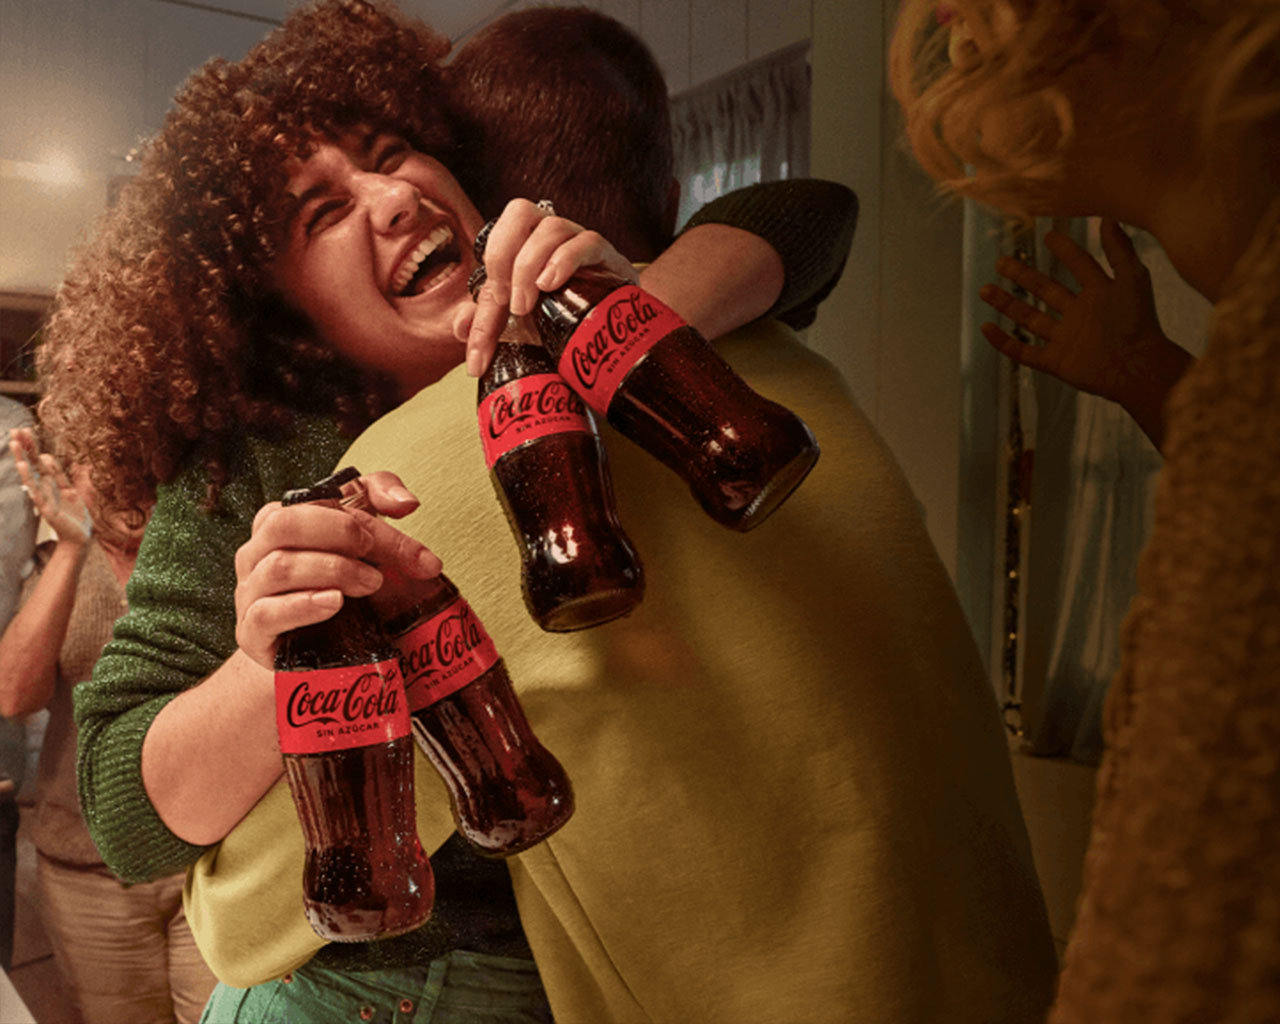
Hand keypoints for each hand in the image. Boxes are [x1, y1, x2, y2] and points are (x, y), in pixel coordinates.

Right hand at [8, 428, 91, 546]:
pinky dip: (29, 477)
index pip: (39, 460)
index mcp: (50, 482)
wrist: (79, 536)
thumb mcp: (69, 489)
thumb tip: (46, 455)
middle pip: (32, 463)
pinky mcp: (45, 506)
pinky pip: (35, 489)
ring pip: (30, 474)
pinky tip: (23, 465)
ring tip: (14, 443)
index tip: (24, 430)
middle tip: (15, 429)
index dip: (32, 446)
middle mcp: (43, 487)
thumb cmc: (74, 514)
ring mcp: (42, 496)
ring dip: (22, 458)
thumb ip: (58, 475)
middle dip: (25, 447)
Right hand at [232, 478, 440, 668]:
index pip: (306, 503)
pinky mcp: (252, 633)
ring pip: (279, 567)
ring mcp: (250, 592)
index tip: (374, 537)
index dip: (345, 516)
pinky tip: (335, 603)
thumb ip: (384, 501)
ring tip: (370, 583)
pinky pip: (266, 613)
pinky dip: (304, 606)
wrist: (319, 649)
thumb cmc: (341, 582)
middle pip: (283, 524)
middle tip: (370, 553)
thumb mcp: (365, 535)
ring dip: (333, 570)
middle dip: (335, 533)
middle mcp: (256, 553)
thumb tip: (406, 502)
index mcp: (277, 522)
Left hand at [460, 198, 637, 375]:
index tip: (479, 353)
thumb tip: (459, 327)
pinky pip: (586, 241)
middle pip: (519, 212)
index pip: (494, 256)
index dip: (482, 307)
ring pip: (550, 226)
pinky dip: (564, 260)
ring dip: (530, 265)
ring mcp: (578, 242)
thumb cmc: (565, 319)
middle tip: (507, 302)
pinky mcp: (606, 255)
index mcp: (524, 246)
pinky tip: (551, 284)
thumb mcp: (522, 326)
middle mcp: (549, 236)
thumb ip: (490, 323)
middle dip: (503, 256)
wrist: (614, 329)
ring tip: (529, 303)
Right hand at [979, 220, 1177, 406]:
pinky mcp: (1055, 362)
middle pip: (1044, 290)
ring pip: (1029, 318)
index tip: (1048, 235)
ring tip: (984, 289)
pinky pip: (1023, 351)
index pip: (1078, 266)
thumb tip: (1106, 217)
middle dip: (1021, 276)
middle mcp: (1078, 315)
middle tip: (1001, 262)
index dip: (1065, 250)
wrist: (1139, 367)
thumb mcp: (1132, 278)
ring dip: (1006, 304)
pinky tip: (986, 327)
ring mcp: (1065, 339)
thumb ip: (1118, 249)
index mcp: (1098, 294)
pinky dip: (1003, 342)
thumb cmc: (1140, 323)